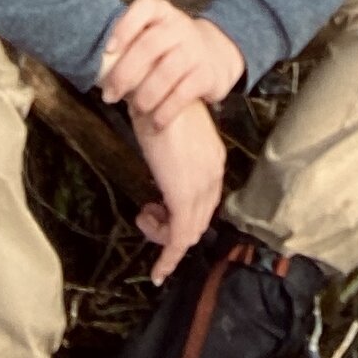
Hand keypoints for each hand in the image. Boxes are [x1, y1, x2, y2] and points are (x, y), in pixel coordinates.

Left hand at [100, 0, 244, 127]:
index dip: (124, 26)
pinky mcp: (207, 74)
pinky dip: (166, 110)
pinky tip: (156, 122)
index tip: (108, 50)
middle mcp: (180, 26)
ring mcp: (195, 49)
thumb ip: (131, 47)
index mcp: (162, 13)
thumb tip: (97, 70)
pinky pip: (184, 92)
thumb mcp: (155, 37)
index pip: (144, 8)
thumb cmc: (172, 49)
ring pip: (167, 70)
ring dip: (146, 94)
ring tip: (135, 110)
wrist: (218, 54)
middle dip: (125, 72)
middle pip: (149, 45)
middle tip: (110, 95)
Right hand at [131, 97, 228, 284]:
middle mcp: (214, 172)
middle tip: (148, 217)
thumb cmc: (155, 105)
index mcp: (212, 158)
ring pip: (189, 232)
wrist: (152, 88)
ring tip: (144, 218)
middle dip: (173, 228)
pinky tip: (157, 270)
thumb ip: (174, 157)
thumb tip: (164, 168)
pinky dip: (168, 257)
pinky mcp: (184, 195)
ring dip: (164, 237)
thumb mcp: (170, 135)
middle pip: (200, 219)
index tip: (158, 212)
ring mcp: (201, 185)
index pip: (206, 200)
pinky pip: (179, 239)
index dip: (183, 213)